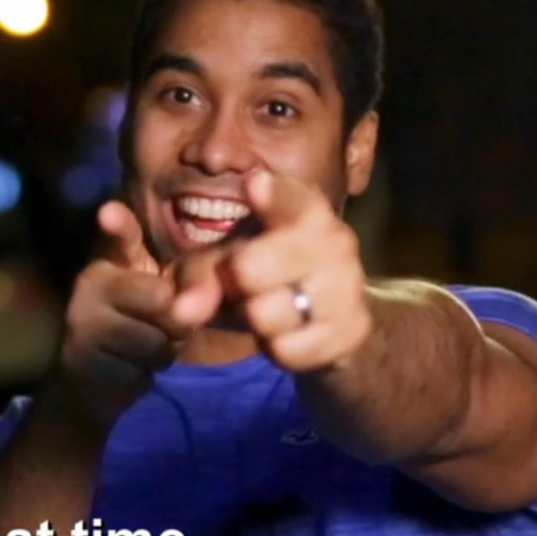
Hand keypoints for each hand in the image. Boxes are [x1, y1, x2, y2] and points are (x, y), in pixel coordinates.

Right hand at [58, 201, 186, 424]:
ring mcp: (81, 324)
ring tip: (142, 347)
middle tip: (159, 325)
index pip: (120, 238)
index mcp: (110, 260)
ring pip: (156, 345)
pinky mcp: (81, 364)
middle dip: (177, 324)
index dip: (117, 224)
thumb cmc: (135, 321)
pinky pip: (139, 375)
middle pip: (162, 302)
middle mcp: (89, 284)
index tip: (109, 212)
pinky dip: (142, 377)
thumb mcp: (162, 290)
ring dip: (162, 353)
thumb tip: (188, 308)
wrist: (87, 377)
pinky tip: (125, 368)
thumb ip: (188, 282)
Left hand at [170, 170, 371, 373]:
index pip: (289, 198)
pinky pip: (287, 350)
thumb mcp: (220, 265)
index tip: (253, 185)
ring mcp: (349, 284)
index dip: (272, 195)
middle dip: (234, 284)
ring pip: (266, 315)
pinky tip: (290, 334)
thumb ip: (196, 279)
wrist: (322, 319)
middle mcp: (335, 239)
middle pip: (251, 269)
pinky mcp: (354, 328)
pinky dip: (277, 350)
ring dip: (254, 319)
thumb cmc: (260, 273)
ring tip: (268, 307)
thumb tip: (182, 311)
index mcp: (301, 208)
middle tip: (244, 283)